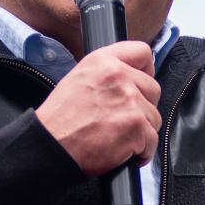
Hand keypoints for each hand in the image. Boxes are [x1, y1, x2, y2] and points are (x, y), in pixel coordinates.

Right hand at [36, 41, 160, 175]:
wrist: (50, 146)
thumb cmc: (59, 119)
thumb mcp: (79, 79)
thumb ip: (107, 73)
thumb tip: (131, 78)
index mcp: (103, 61)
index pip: (142, 53)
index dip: (146, 70)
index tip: (142, 84)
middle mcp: (118, 76)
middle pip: (153, 89)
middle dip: (143, 107)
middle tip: (123, 119)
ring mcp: (129, 101)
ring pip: (154, 117)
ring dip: (141, 131)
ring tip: (118, 137)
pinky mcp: (136, 126)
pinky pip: (152, 140)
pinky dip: (142, 151)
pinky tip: (124, 151)